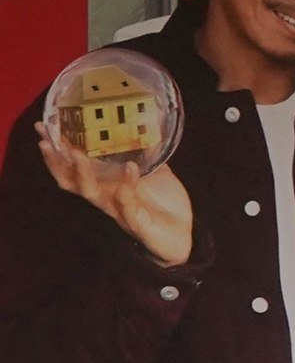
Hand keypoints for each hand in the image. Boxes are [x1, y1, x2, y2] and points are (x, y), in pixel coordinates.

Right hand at [46, 132, 191, 268]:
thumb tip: (146, 128)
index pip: (73, 166)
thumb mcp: (155, 172)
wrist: (181, 234)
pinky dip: (126, 186)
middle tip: (47, 141)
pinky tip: (130, 168)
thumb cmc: (162, 204)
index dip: (58, 150)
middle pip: (70, 180)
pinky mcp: (135, 221)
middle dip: (56, 161)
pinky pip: (126, 204)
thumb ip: (147, 154)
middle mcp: (105, 196)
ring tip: (79, 155)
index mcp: (106, 184)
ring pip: (90, 192)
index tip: (45, 128)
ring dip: (82, 173)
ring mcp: (117, 209)